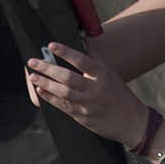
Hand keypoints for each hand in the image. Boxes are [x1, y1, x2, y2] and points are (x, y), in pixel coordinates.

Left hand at [25, 41, 146, 147]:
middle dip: (47, 68)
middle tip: (33, 61)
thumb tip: (86, 41)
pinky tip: (40, 90)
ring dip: (45, 83)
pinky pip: (62, 105)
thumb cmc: (121, 96)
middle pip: (67, 76)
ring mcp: (88, 104)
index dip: (65, 52)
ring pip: (62, 92)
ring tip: (33, 76)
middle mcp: (95, 88)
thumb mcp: (111, 75)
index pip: (81, 60)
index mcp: (103, 75)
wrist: (132, 122)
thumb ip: (96, 60)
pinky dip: (50, 98)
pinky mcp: (82, 116)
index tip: (50, 45)